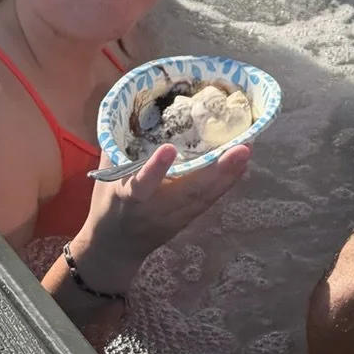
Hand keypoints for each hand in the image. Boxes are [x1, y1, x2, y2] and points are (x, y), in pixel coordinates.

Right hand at [71, 142, 251, 290]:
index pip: (141, 185)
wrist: (114, 249)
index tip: (168, 149)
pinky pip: (208, 201)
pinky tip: (241, 166)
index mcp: (128, 197)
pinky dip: (225, 183)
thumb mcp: (106, 176)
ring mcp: (174, 218)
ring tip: (247, 151)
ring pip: (204, 198)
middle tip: (241, 148)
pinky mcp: (186, 221)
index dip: (154, 169)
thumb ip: (118, 145)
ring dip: (228, 176)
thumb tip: (131, 105)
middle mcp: (155, 210)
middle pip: (188, 193)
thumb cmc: (108, 205)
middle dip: (216, 172)